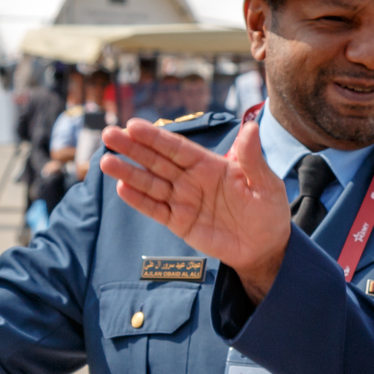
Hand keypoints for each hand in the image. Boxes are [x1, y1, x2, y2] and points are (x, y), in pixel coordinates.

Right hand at [99, 119, 290, 299]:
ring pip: (151, 183)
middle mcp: (191, 179)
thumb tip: (251, 128)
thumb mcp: (266, 183)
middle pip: (157, 161)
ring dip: (128, 173)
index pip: (177, 147)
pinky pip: (156, 210)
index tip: (133, 125)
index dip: (155, 137)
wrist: (266, 247)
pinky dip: (139, 200)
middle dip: (132, 148)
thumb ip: (253, 159)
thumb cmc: (268, 211)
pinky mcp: (180, 223)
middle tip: (108, 135)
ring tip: (106, 162)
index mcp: (209, 165)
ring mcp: (183, 201)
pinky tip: (122, 189)